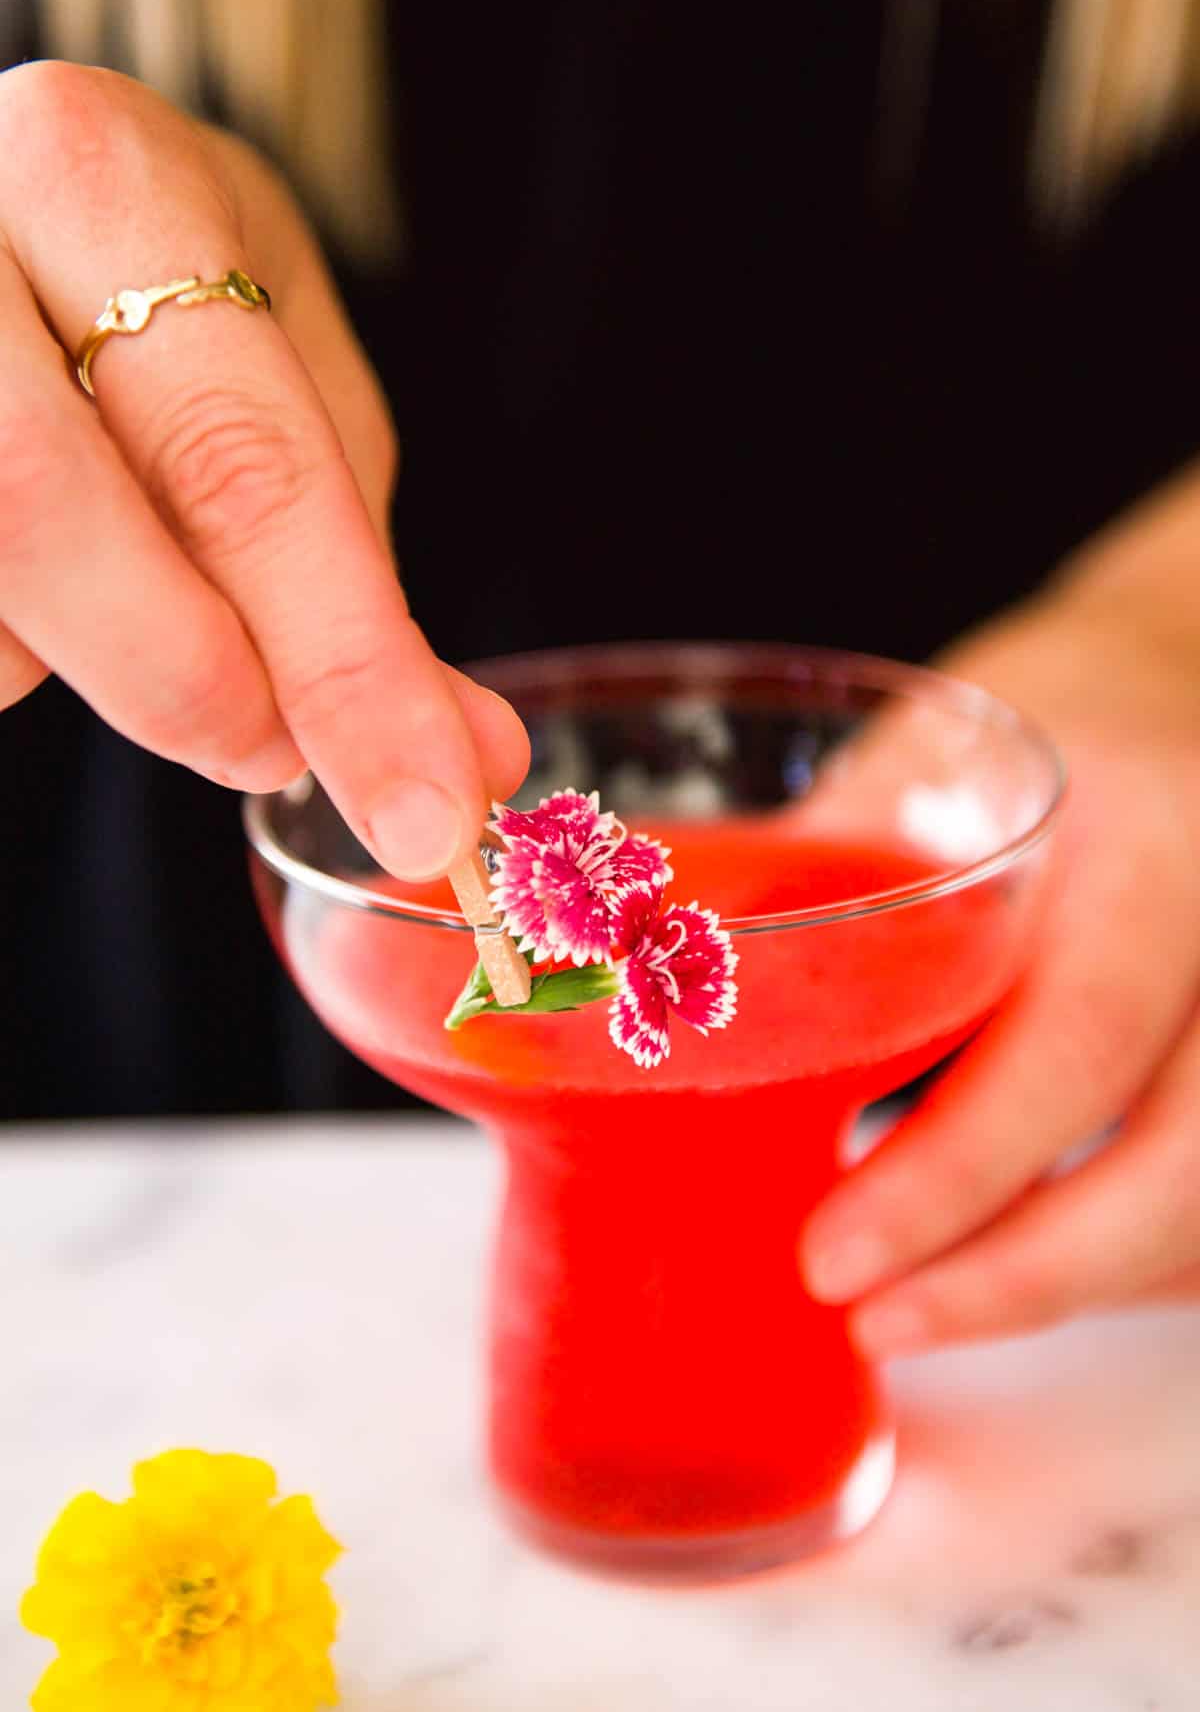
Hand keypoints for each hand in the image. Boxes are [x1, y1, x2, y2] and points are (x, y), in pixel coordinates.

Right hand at [0, 62, 527, 876]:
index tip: (428, 814)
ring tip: (135, 594)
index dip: (341, 662)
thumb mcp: (274, 360)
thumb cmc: (142, 279)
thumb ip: (357, 558)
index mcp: (100, 177)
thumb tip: (468, 762)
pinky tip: (45, 584)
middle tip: (270, 752)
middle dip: (190, 682)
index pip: (235, 457)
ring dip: (82, 659)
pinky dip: (15, 647)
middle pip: (44, 510)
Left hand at [801, 592, 1199, 1349]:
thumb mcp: (930, 762)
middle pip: (1177, 1165)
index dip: (956, 1176)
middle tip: (868, 1320)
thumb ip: (826, 874)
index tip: (832, 1259)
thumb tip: (644, 977)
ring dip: (1062, 1287)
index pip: (1071, 1041)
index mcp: (1147, 847)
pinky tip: (1005, 1273)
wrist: (1174, 700)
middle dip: (1016, 1275)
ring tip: (913, 1314)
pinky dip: (1117, 1267)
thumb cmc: (1040, 715)